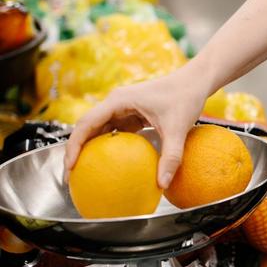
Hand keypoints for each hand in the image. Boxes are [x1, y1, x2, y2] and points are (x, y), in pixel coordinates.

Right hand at [64, 64, 209, 188]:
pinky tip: (110, 166)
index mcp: (118, 101)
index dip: (73, 146)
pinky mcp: (132, 114)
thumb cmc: (186, 97)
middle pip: (86, 128)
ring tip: (85, 174)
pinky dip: (108, 148)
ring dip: (90, 150)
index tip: (70, 167)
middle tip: (72, 178)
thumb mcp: (178, 128)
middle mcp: (115, 103)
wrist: (196, 81)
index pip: (86, 124)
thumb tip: (162, 184)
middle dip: (76, 151)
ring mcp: (122, 108)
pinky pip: (114, 132)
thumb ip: (171, 156)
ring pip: (98, 130)